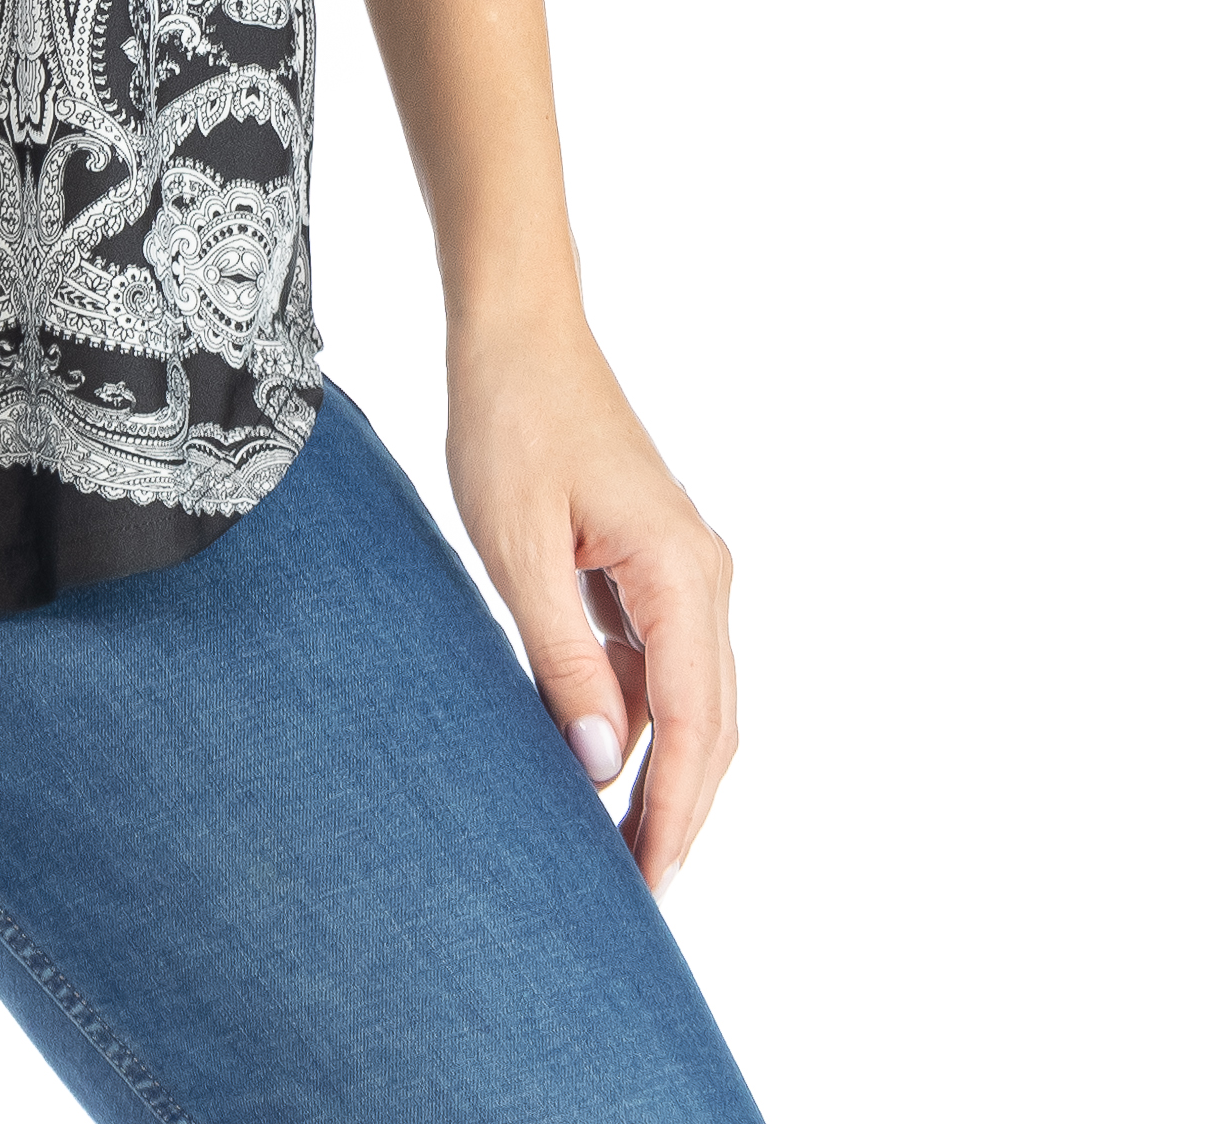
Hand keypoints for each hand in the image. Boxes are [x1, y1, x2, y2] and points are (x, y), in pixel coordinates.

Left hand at [444, 306, 736, 895]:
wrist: (516, 329)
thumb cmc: (510, 420)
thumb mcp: (519, 547)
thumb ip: (562, 658)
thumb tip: (602, 765)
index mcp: (682, 572)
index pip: (694, 725)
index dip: (676, 814)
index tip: (651, 885)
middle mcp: (703, 574)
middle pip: (710, 723)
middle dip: (679, 810)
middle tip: (634, 892)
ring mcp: (682, 566)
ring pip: (687, 696)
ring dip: (658, 767)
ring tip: (611, 842)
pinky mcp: (650, 559)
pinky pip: (657, 658)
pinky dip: (635, 713)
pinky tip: (592, 751)